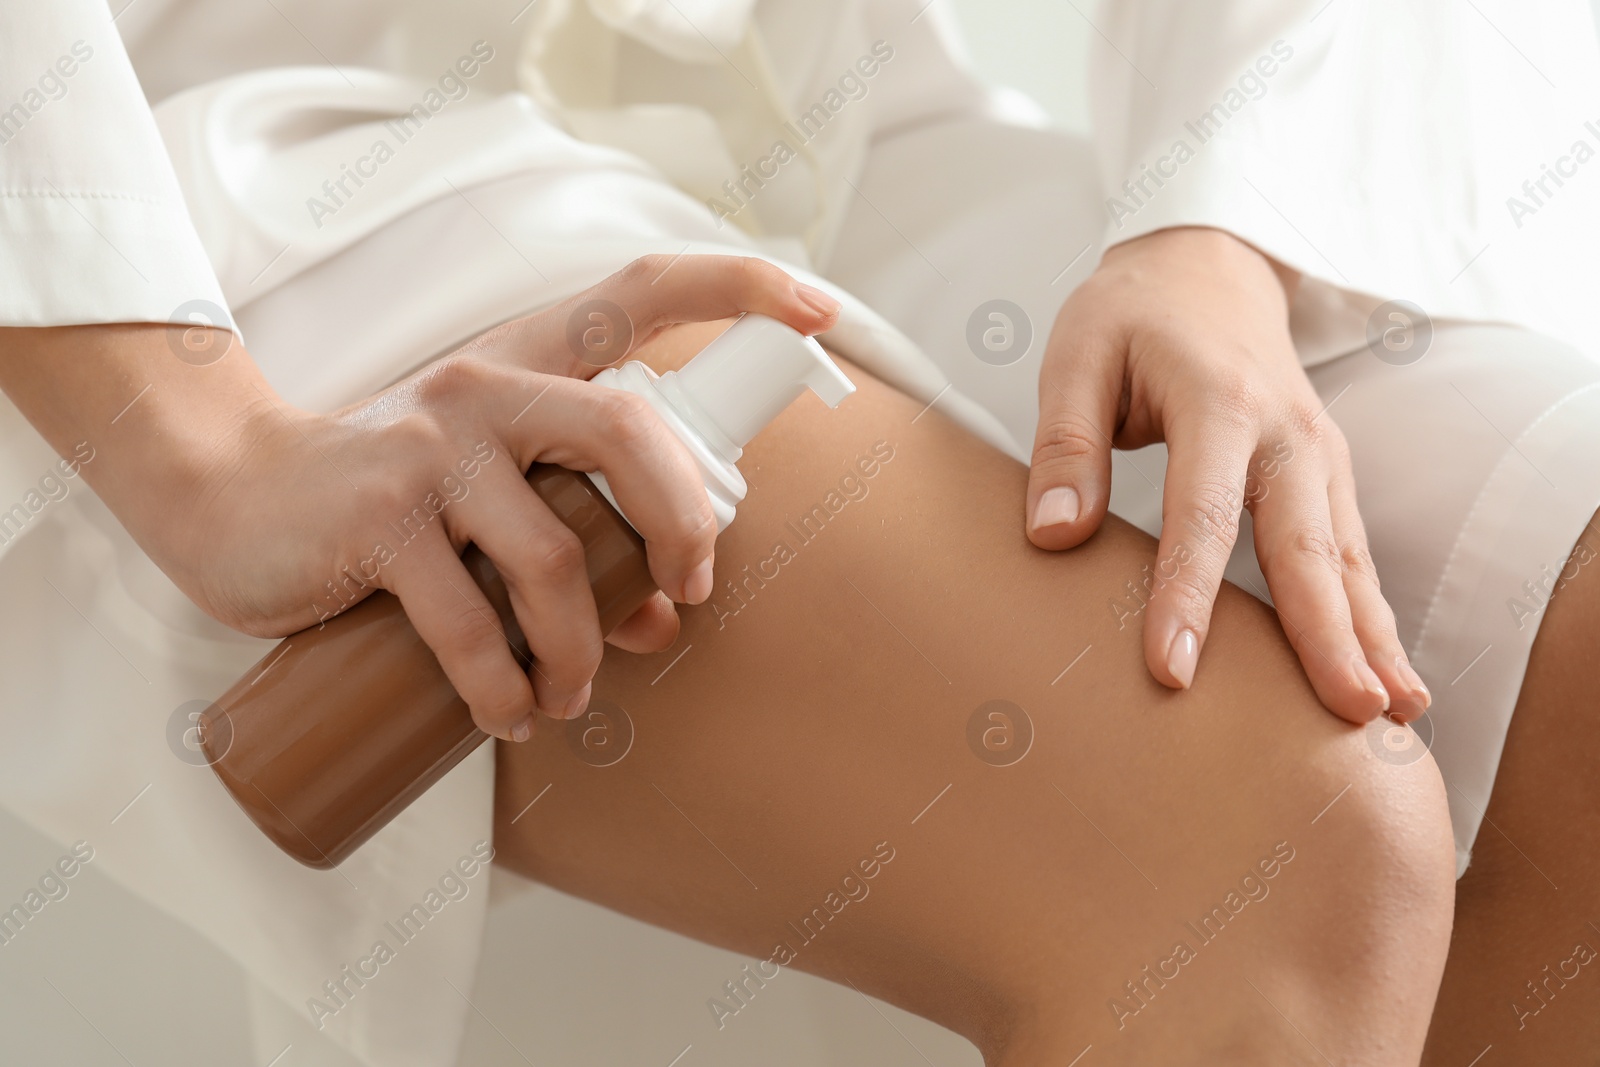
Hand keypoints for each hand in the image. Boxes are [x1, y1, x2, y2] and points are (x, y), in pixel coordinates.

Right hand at [0, 256, 841, 740]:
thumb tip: (660, 617)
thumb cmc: (387, 501)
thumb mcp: (489, 496)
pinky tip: (512, 716)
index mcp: (526, 364)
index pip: (637, 293)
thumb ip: (573, 531)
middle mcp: (486, 384)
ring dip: (584, 650)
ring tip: (574, 698)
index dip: (737, 289)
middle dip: (684, 529)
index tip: (822, 313)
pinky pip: (472, 621)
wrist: (234, 497)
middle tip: (685, 600)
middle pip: (631, 434)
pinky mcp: (379, 516)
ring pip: (555, 558)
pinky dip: (506, 686)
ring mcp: (430, 445)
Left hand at [1026, 227, 1428, 723]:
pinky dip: (1372, 616)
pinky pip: (1352, 554)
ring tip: (1393, 717)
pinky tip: (1388, 676)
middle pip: (1307, 546)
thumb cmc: (1132, 315)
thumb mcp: (1076, 355)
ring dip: (1370, 638)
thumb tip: (1052, 537)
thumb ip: (1064, 444)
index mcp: (1219, 400)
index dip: (1186, 595)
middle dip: (1325, 635)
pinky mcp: (1327, 475)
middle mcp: (1287, 432)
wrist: (1209, 267)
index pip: (1202, 513)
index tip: (1174, 670)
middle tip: (1345, 716)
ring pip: (1348, 558)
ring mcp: (1319, 454)